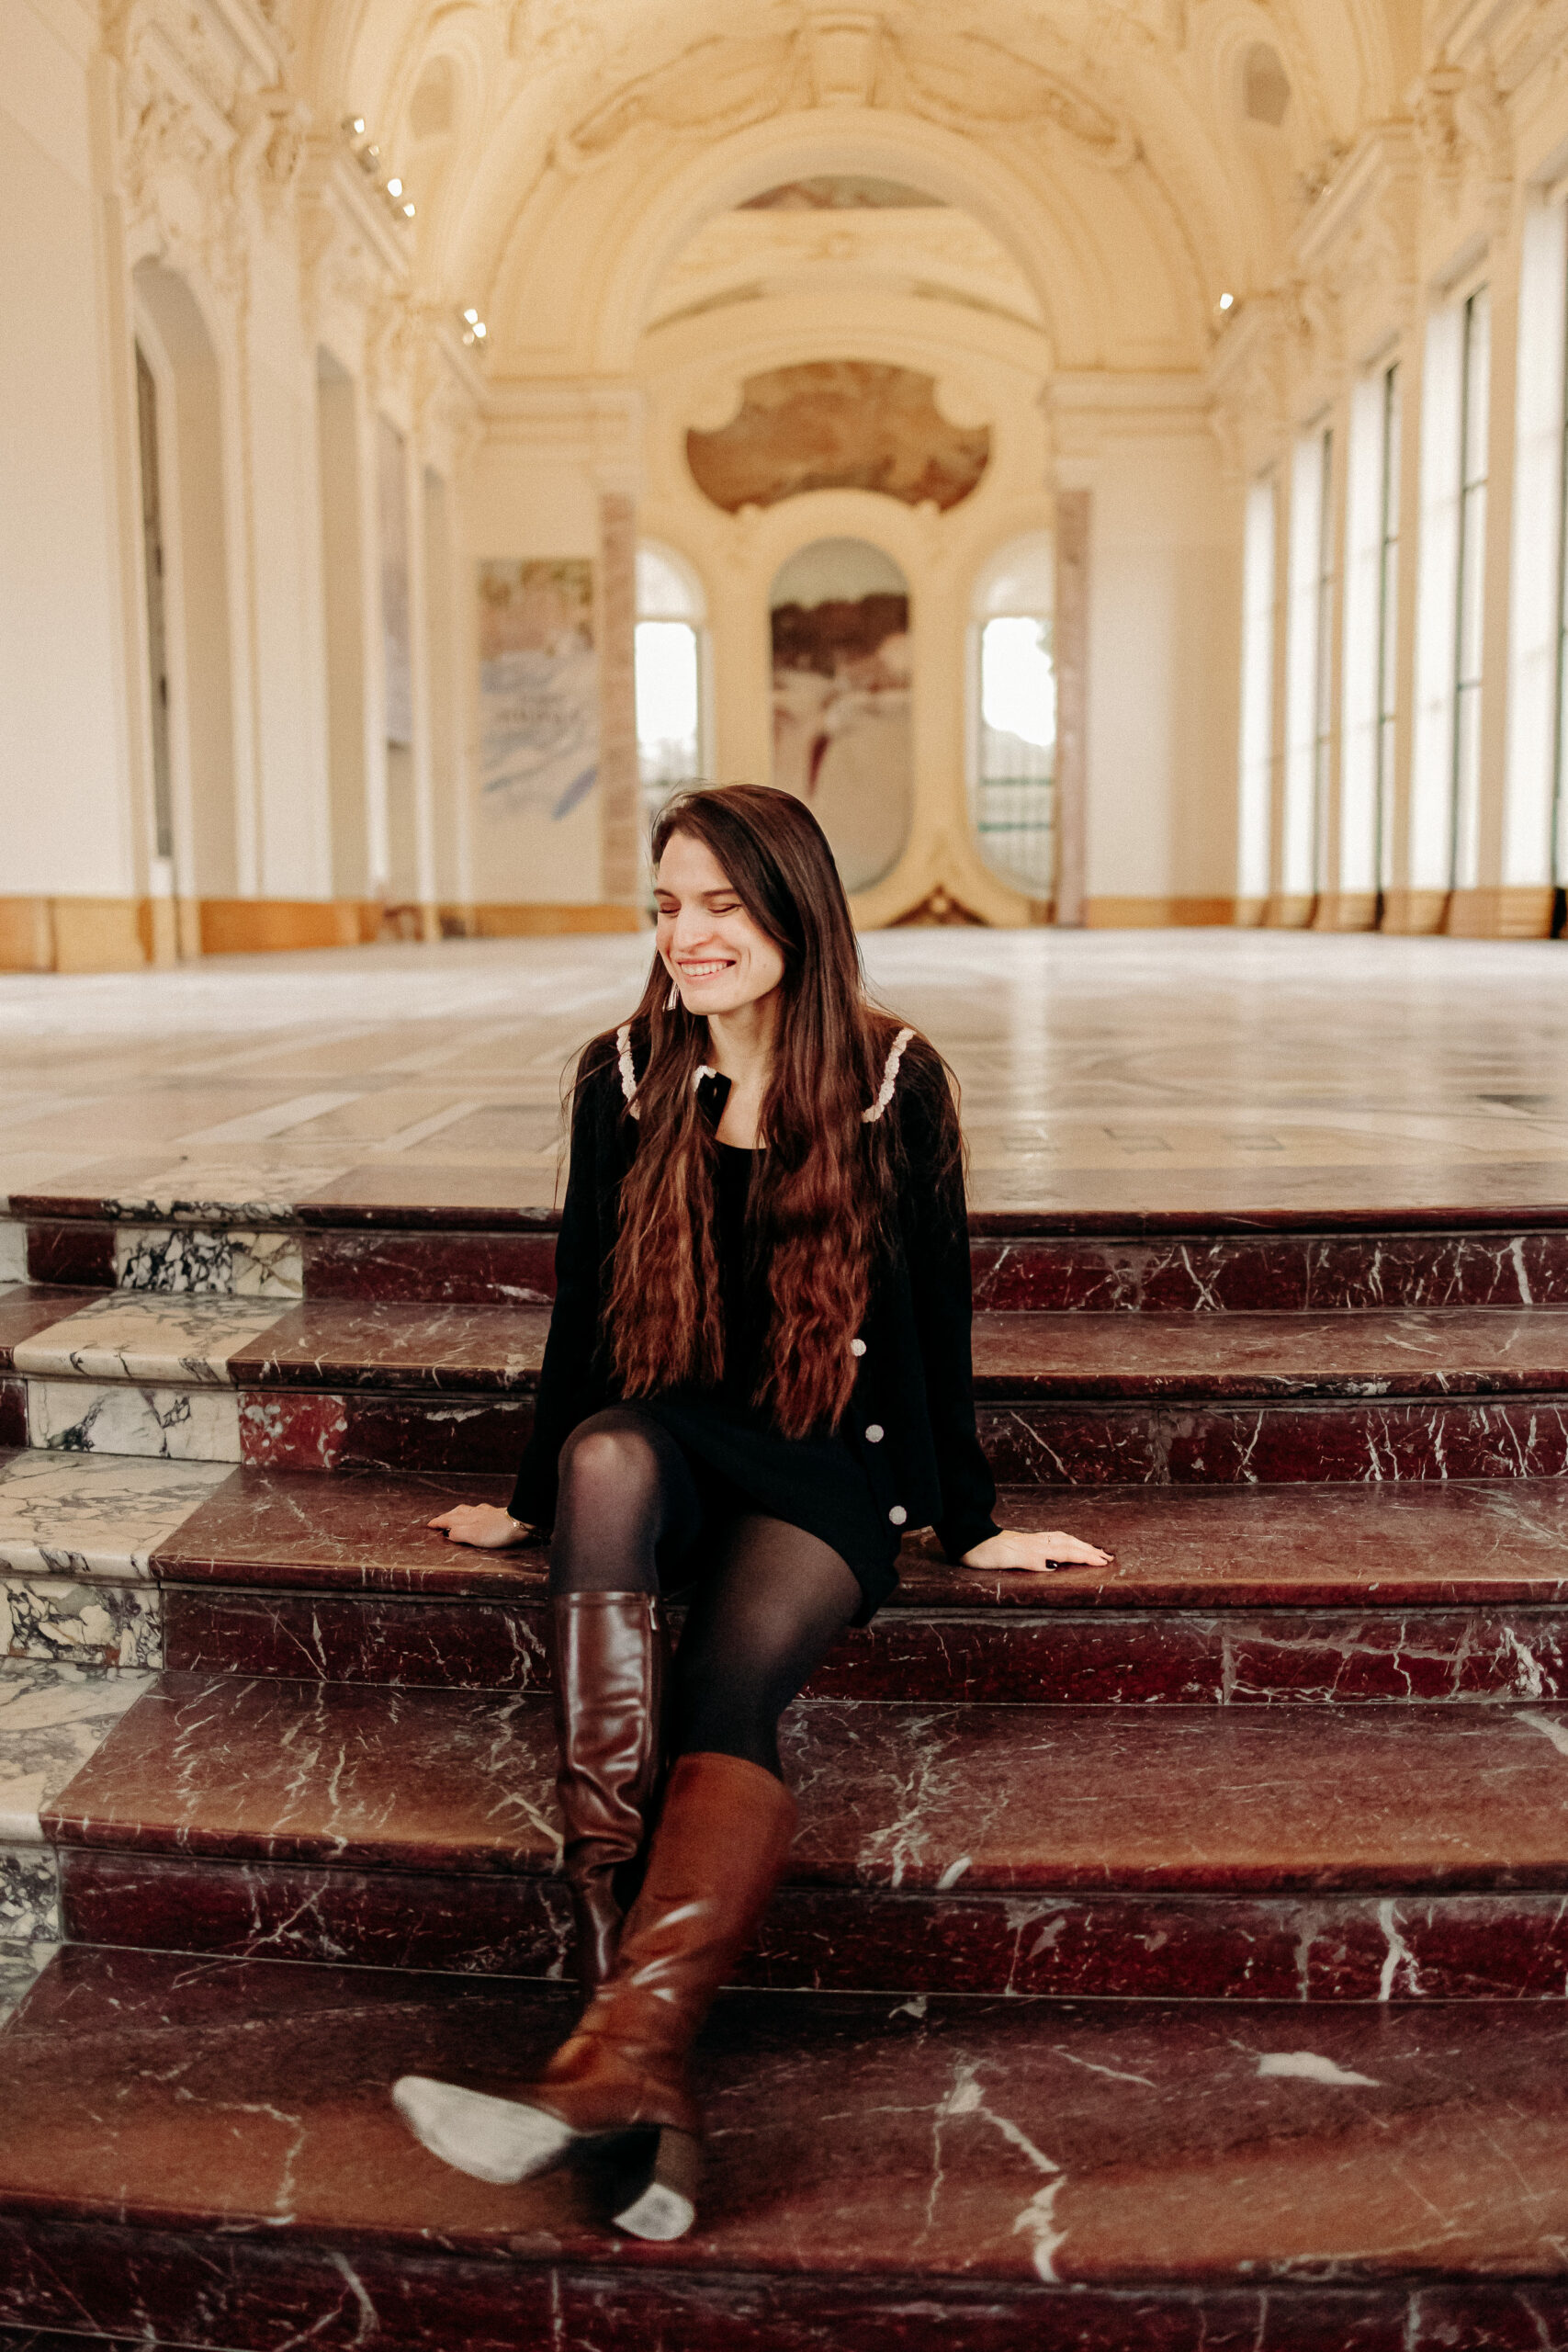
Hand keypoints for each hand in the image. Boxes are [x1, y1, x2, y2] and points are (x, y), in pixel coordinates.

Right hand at [427, 1503, 530, 1549]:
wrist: (521, 1521)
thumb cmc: (498, 1531)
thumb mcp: (474, 1535)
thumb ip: (458, 1533)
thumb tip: (447, 1533)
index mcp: (468, 1519)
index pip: (449, 1520)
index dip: (439, 1523)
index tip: (429, 1524)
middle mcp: (476, 1514)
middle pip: (458, 1512)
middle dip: (447, 1516)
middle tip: (440, 1519)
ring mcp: (488, 1513)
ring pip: (469, 1510)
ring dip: (459, 1513)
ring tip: (456, 1515)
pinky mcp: (499, 1514)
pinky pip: (481, 1511)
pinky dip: (474, 1512)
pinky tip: (480, 1513)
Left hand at [960, 1527, 1111, 1573]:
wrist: (966, 1539)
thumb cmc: (982, 1552)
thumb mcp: (1006, 1557)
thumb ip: (1031, 1559)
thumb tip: (1055, 1565)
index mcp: (1035, 1548)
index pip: (1067, 1551)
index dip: (1086, 1557)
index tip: (1105, 1562)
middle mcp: (1035, 1543)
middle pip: (1068, 1544)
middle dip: (1089, 1550)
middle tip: (1109, 1556)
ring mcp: (1030, 1541)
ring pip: (1061, 1540)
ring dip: (1080, 1545)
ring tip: (1094, 1549)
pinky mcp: (1023, 1542)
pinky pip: (1052, 1539)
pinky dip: (1065, 1542)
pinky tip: (1064, 1544)